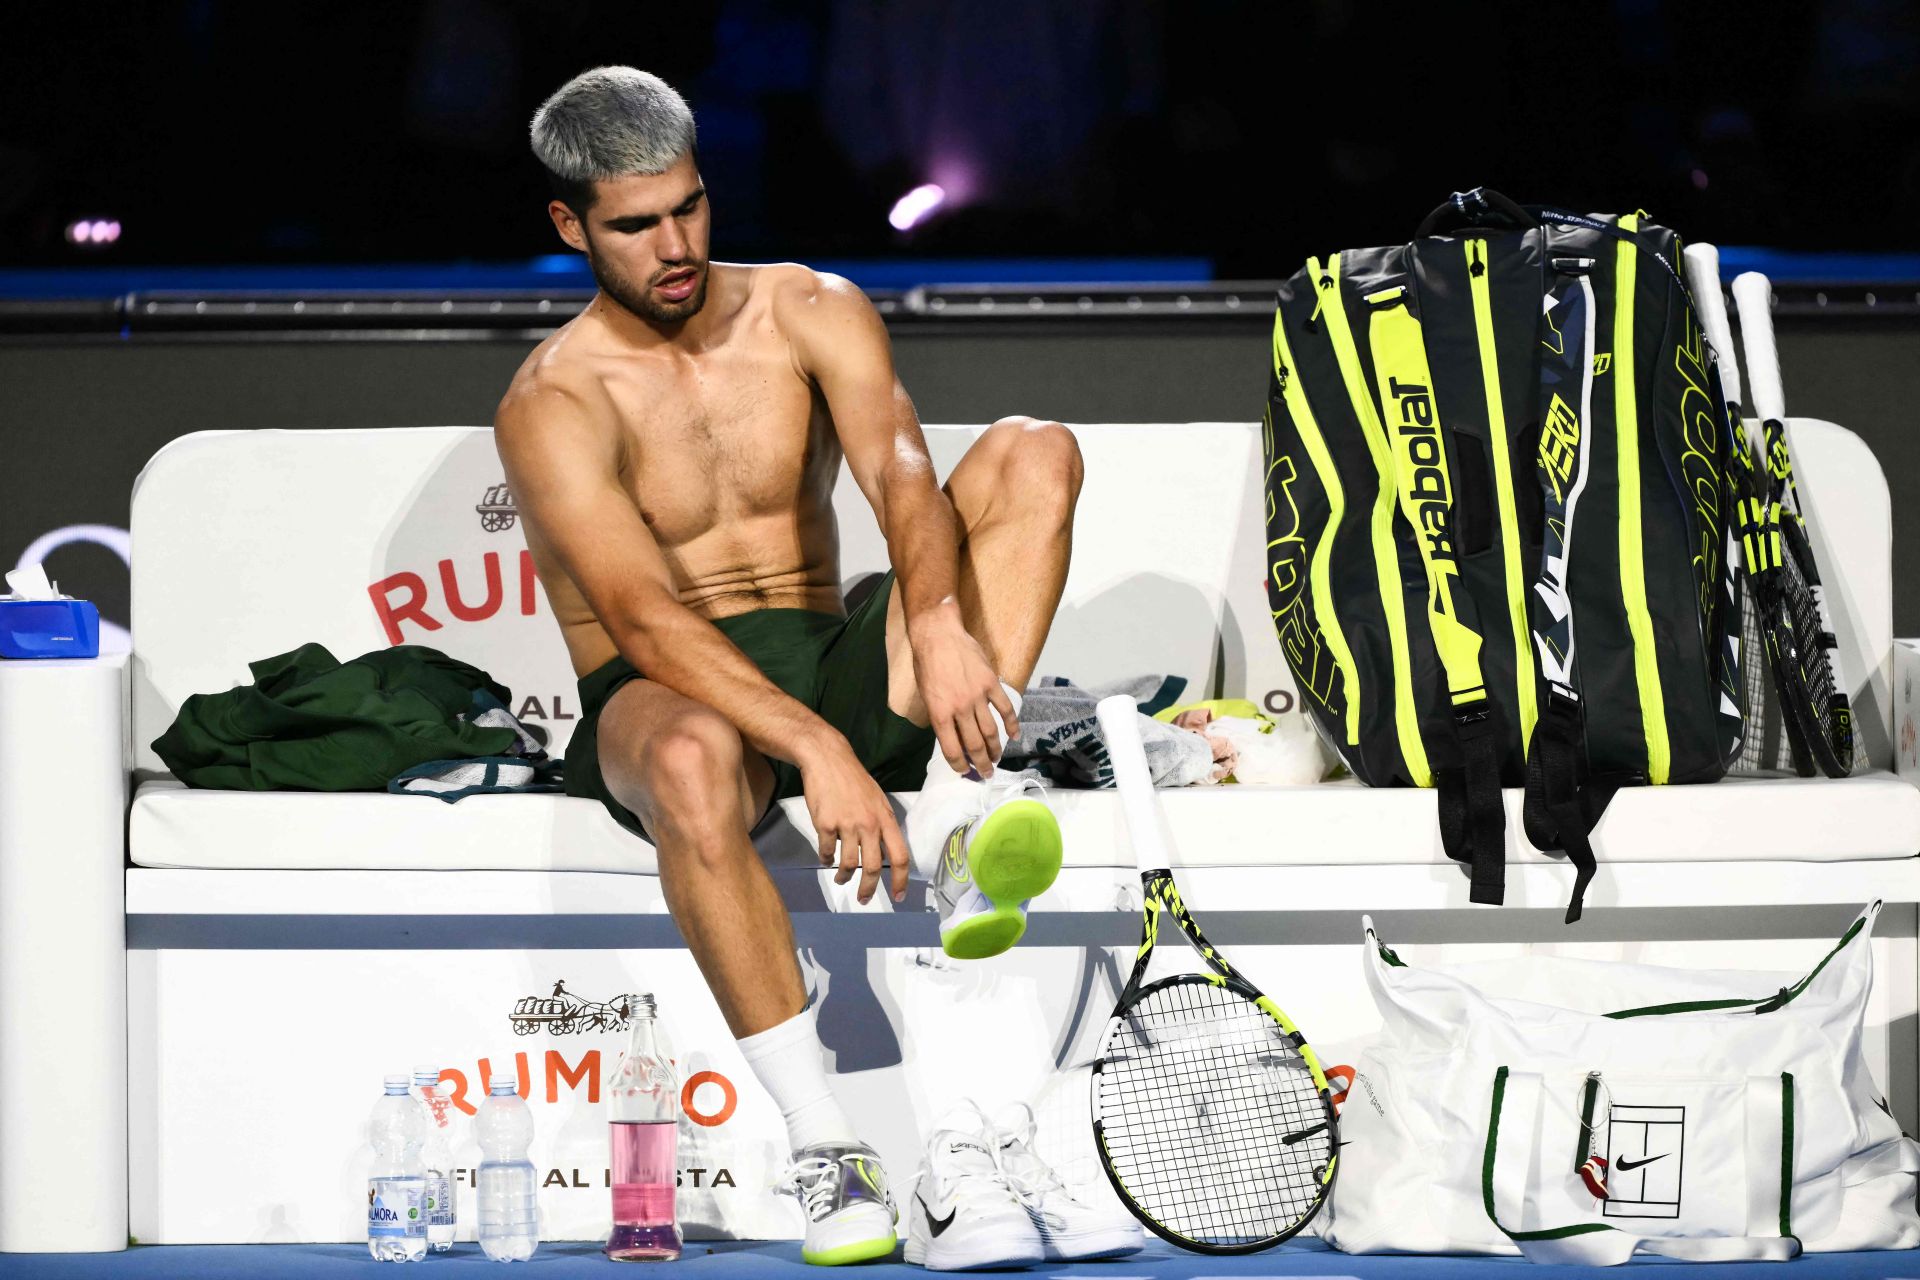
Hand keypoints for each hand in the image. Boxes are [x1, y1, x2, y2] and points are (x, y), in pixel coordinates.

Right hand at [796, 731, 909, 903]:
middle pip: (873, 868)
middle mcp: (869, 824)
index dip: (901, 880)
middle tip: (864, 900)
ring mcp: (847, 825)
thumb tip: (884, 849)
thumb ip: (881, 824)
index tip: (898, 897)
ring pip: (848, 864)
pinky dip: (826, 859)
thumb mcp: (877, 799)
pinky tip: (826, 857)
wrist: (827, 759)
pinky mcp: (826, 824)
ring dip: (844, 876)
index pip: (900, 856)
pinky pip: (827, 851)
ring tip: (841, 879)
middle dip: (869, 889)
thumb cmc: (853, 779)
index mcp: (885, 819)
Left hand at [910, 608, 1017, 775]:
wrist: (938, 635)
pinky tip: (1015, 735)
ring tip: (997, 759)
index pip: (952, 749)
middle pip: (974, 744)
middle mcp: (959, 709)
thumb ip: (940, 717)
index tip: (965, 771)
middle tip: (986, 773)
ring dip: (995, 749)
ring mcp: (977, 696)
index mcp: (939, 714)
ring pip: (991, 731)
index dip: (960, 765)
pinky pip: (1005, 708)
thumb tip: (953, 736)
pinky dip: (1012, 724)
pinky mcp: (991, 684)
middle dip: (981, 763)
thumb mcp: (926, 695)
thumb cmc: (927, 664)